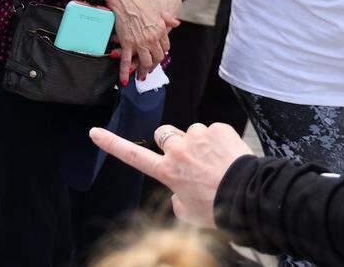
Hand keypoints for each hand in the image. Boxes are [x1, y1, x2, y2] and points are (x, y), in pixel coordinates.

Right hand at [89, 122, 251, 227]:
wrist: (248, 195)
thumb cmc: (218, 209)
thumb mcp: (189, 215)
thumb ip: (176, 198)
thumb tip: (180, 190)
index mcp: (167, 172)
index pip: (132, 155)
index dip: (111, 144)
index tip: (94, 132)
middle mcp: (177, 150)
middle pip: (165, 135)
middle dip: (173, 142)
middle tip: (191, 159)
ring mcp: (197, 136)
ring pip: (193, 133)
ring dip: (201, 144)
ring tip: (217, 164)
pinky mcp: (217, 128)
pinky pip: (214, 131)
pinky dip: (220, 142)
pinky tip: (230, 158)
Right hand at [106, 0, 178, 82]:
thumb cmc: (140, 1)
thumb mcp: (158, 9)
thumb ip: (167, 18)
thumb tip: (177, 24)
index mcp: (161, 29)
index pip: (165, 47)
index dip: (161, 53)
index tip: (157, 56)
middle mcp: (153, 38)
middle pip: (157, 57)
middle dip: (153, 65)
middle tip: (149, 69)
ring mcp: (140, 42)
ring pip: (145, 62)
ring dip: (143, 71)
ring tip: (141, 75)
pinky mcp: (127, 43)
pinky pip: (127, 61)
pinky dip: (125, 72)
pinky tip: (124, 80)